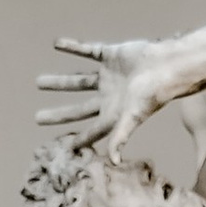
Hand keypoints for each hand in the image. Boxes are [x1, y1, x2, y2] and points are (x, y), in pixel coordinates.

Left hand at [37, 36, 160, 159]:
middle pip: (79, 109)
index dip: (79, 140)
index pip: (92, 130)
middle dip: (59, 114)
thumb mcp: (133, 117)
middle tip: (38, 118)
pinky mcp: (111, 55)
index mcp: (113, 114)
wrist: (167, 64)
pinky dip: (72, 47)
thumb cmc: (153, 93)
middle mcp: (109, 97)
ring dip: (59, 82)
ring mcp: (108, 76)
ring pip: (78, 81)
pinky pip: (88, 51)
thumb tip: (112, 162)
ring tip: (39, 82)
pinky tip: (57, 44)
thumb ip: (120, 137)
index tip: (66, 148)